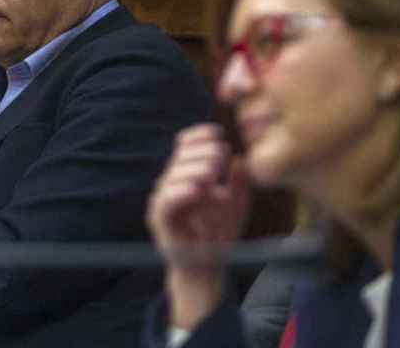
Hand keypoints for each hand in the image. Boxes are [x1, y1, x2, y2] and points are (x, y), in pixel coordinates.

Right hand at [146, 123, 251, 327]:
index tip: (220, 133)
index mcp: (186, 174)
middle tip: (220, 155)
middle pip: (179, 156)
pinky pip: (165, 201)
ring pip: (172, 176)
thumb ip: (239, 183)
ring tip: (213, 172)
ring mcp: (163, 200)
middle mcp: (171, 183)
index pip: (185, 145)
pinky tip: (197, 190)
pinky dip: (180, 193)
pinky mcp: (159, 219)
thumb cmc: (219, 233)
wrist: (206, 266)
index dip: (199, 135)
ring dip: (193, 170)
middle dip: (201, 152)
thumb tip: (239, 159)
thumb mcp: (236, 205)